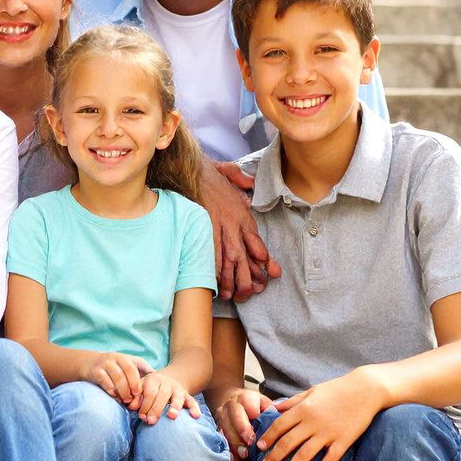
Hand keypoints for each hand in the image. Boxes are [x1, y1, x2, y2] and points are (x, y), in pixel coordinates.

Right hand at [79, 351, 152, 407]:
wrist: (89, 363)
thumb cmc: (114, 367)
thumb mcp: (128, 364)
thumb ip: (142, 370)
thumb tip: (159, 378)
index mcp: (126, 358)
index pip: (136, 368)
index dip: (138, 382)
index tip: (140, 393)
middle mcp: (116, 358)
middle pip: (128, 372)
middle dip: (132, 387)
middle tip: (133, 399)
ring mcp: (105, 364)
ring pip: (117, 378)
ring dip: (122, 391)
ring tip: (125, 400)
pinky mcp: (96, 372)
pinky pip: (106, 383)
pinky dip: (112, 392)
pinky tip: (115, 397)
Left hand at [136, 370, 200, 423]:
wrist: (170, 378)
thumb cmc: (151, 387)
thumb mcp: (142, 387)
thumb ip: (136, 396)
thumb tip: (131, 406)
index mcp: (153, 380)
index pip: (149, 393)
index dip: (145, 405)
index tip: (141, 417)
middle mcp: (167, 383)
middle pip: (162, 395)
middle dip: (156, 409)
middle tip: (151, 422)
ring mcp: (178, 389)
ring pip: (178, 397)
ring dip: (175, 407)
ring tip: (171, 416)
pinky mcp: (187, 395)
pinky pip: (192, 401)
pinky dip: (194, 408)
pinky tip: (195, 416)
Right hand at [201, 161, 281, 301]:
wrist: (190, 165)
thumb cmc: (210, 172)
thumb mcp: (231, 174)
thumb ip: (242, 182)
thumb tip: (250, 184)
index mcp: (241, 213)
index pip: (255, 240)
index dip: (263, 258)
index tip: (270, 273)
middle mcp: (232, 222)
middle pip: (243, 254)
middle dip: (247, 276)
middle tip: (251, 293)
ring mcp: (216, 226)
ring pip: (227, 257)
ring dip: (230, 278)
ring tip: (232, 295)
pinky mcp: (201, 228)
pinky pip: (208, 252)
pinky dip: (212, 267)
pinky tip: (214, 281)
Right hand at [214, 384, 272, 460]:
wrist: (230, 399)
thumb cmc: (253, 404)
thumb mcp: (264, 403)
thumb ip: (272, 412)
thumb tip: (284, 423)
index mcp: (244, 399)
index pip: (246, 408)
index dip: (249, 423)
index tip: (253, 438)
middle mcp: (230, 407)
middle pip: (234, 422)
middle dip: (240, 437)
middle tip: (248, 451)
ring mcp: (222, 419)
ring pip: (226, 434)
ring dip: (235, 449)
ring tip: (244, 460)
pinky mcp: (219, 431)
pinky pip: (223, 446)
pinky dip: (232, 459)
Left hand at [255, 369, 383, 460]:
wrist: (366, 389)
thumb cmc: (337, 389)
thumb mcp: (312, 391)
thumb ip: (292, 402)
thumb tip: (274, 408)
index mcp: (303, 408)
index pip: (280, 426)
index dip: (268, 438)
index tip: (259, 448)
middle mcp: (313, 421)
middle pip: (288, 442)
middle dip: (274, 457)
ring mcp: (329, 432)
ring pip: (306, 454)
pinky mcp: (344, 439)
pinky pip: (331, 458)